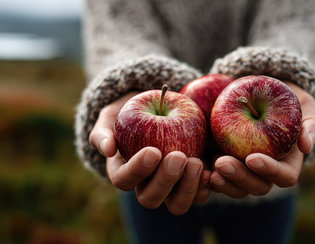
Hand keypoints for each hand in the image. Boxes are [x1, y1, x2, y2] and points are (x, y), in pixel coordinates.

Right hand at [88, 92, 210, 214]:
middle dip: (165, 180)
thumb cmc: (128, 113)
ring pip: (176, 204)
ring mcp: (170, 187)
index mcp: (123, 172)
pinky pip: (198, 195)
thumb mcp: (110, 116)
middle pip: (151, 198)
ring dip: (187, 187)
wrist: (154, 111)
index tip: (153, 151)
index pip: (124, 180)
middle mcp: (145, 185)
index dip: (138, 170)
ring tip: (196, 162)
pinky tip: (211, 171)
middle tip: (178, 156)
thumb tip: (107, 149)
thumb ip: (103, 131)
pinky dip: (205, 186)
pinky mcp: (190, 183)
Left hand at [209, 83, 314, 197]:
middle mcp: (266, 172)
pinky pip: (218, 178)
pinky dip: (207, 177)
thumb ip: (312, 125)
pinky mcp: (227, 165)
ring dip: (223, 182)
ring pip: (236, 187)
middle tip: (222, 162)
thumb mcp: (307, 108)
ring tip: (209, 170)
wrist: (265, 97)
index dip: (269, 170)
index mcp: (288, 163)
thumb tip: (306, 146)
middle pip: (257, 186)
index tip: (252, 158)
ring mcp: (246, 171)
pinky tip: (197, 168)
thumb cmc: (291, 103)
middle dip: (239, 177)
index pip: (284, 176)